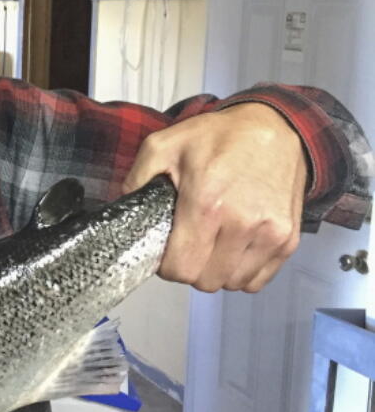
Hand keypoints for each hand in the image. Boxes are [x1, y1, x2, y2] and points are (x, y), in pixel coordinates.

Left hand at [123, 102, 306, 292]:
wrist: (275, 128)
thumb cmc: (219, 137)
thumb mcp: (163, 144)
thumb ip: (136, 178)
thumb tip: (124, 208)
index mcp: (206, 203)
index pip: (180, 268)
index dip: (166, 265)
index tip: (167, 249)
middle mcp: (242, 223)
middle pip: (204, 281)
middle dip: (190, 267)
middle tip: (188, 243)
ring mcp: (270, 234)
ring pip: (232, 283)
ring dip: (217, 271)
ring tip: (212, 243)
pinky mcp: (288, 240)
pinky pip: (258, 280)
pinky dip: (242, 271)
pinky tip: (234, 248)